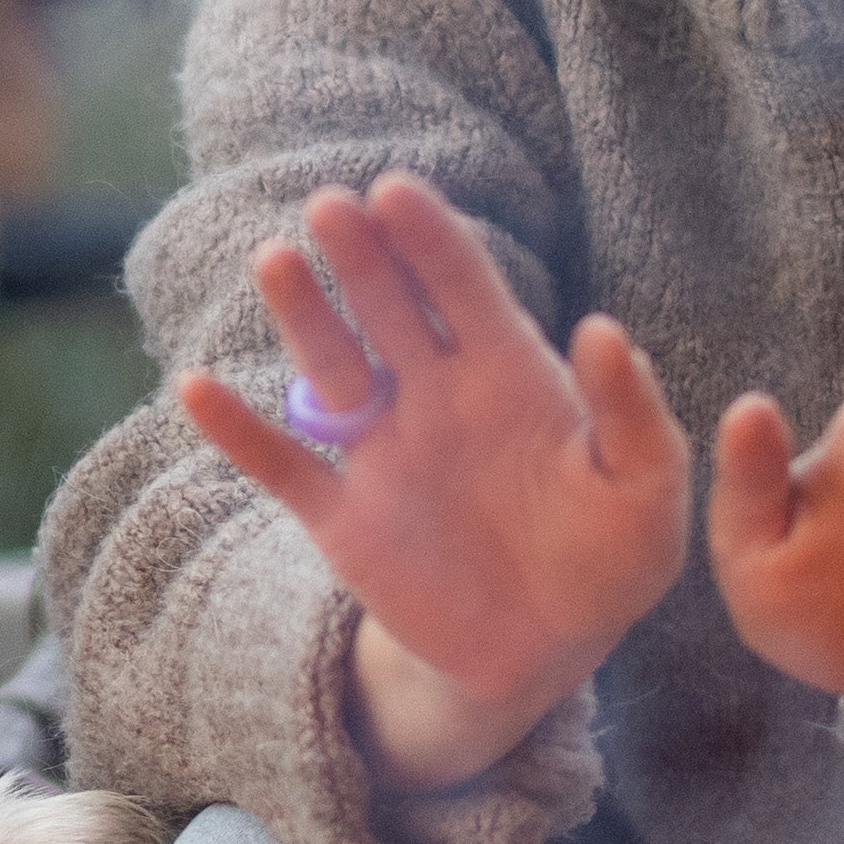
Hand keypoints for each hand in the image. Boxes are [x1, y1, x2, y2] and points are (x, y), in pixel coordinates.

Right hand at [180, 174, 691, 792]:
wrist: (544, 652)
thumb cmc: (609, 561)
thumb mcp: (646, 492)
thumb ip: (631, 414)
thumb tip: (603, 328)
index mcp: (509, 375)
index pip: (464, 288)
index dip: (431, 240)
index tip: (397, 192)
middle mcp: (436, 396)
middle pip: (390, 308)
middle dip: (362, 256)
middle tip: (331, 205)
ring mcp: (384, 450)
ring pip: (331, 365)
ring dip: (302, 314)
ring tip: (275, 258)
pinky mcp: (343, 515)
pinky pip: (282, 464)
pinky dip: (238, 431)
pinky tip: (196, 387)